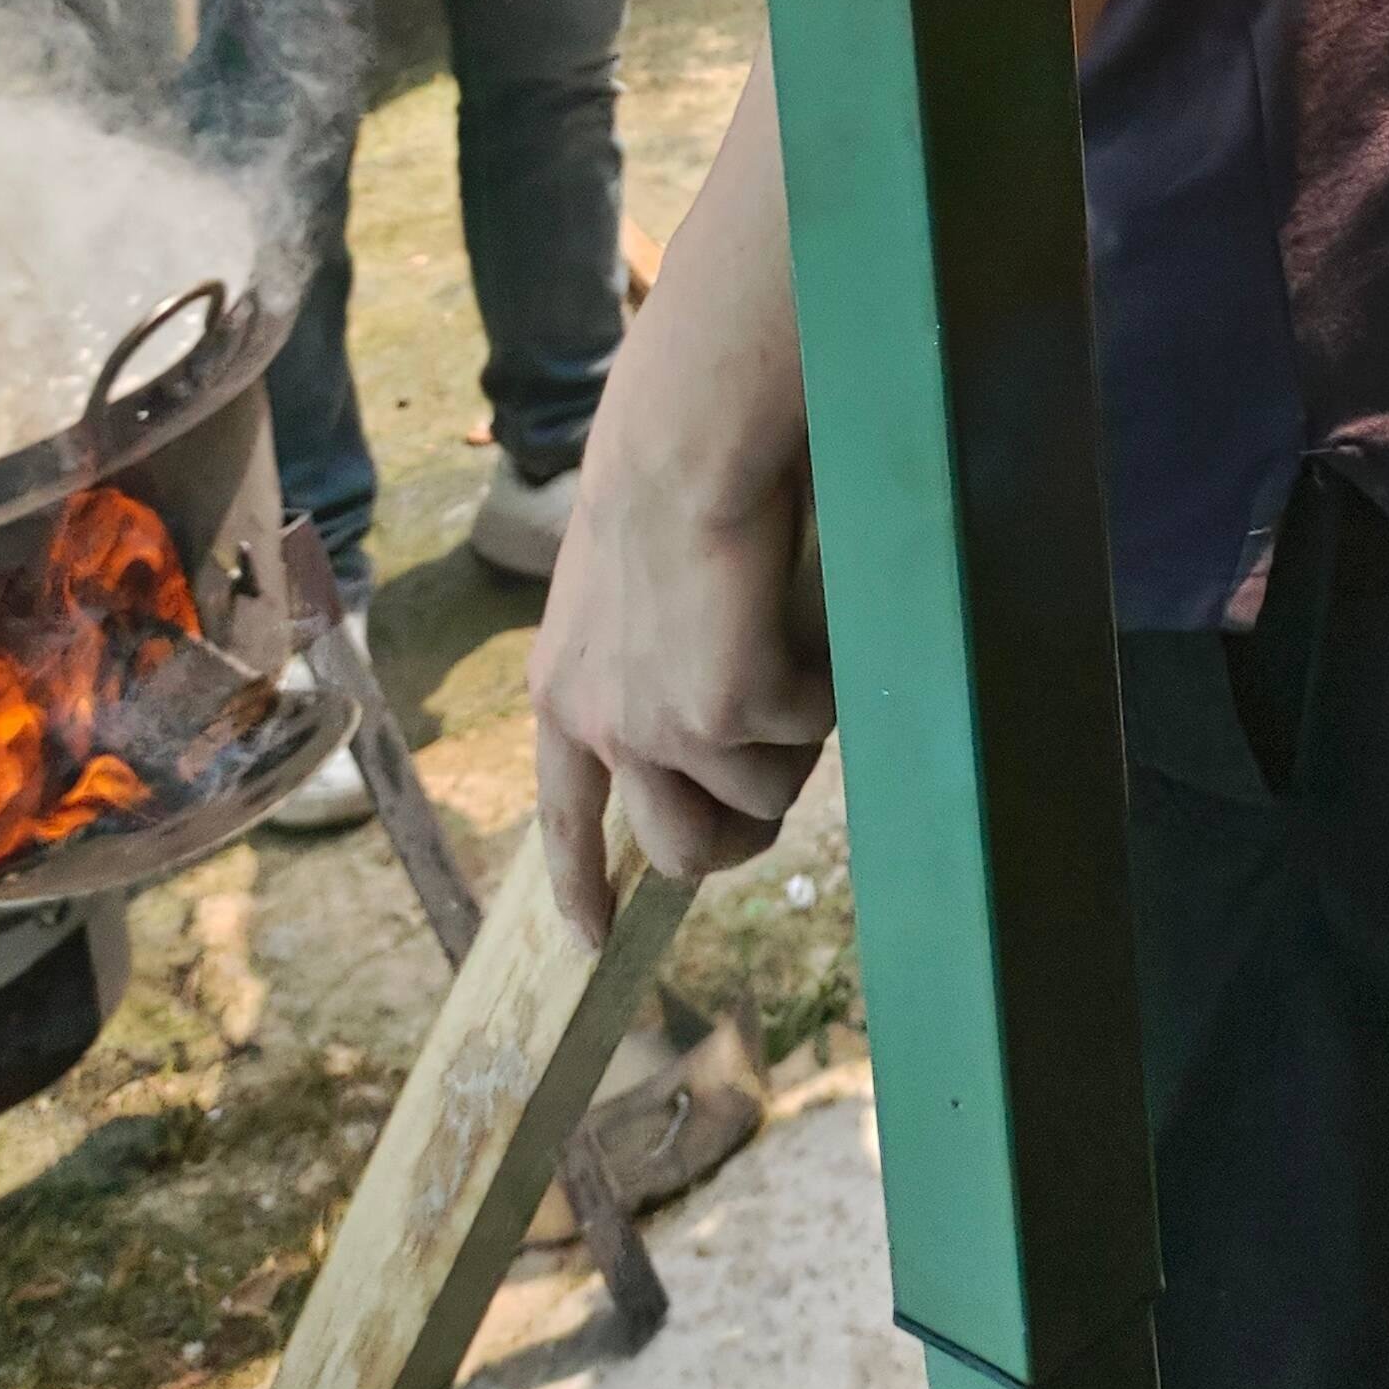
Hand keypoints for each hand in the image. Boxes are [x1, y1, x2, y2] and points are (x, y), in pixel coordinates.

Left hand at [527, 402, 834, 945]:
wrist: (686, 449)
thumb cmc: (661, 483)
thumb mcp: (616, 592)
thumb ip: (638, 659)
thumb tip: (704, 714)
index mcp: (561, 696)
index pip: (565, 819)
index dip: (583, 885)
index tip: (594, 939)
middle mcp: (603, 728)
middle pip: (677, 850)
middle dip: (737, 837)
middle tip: (775, 792)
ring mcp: (665, 730)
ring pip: (762, 800)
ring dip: (793, 746)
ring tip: (793, 664)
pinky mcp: (732, 712)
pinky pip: (811, 735)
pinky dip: (827, 691)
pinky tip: (809, 628)